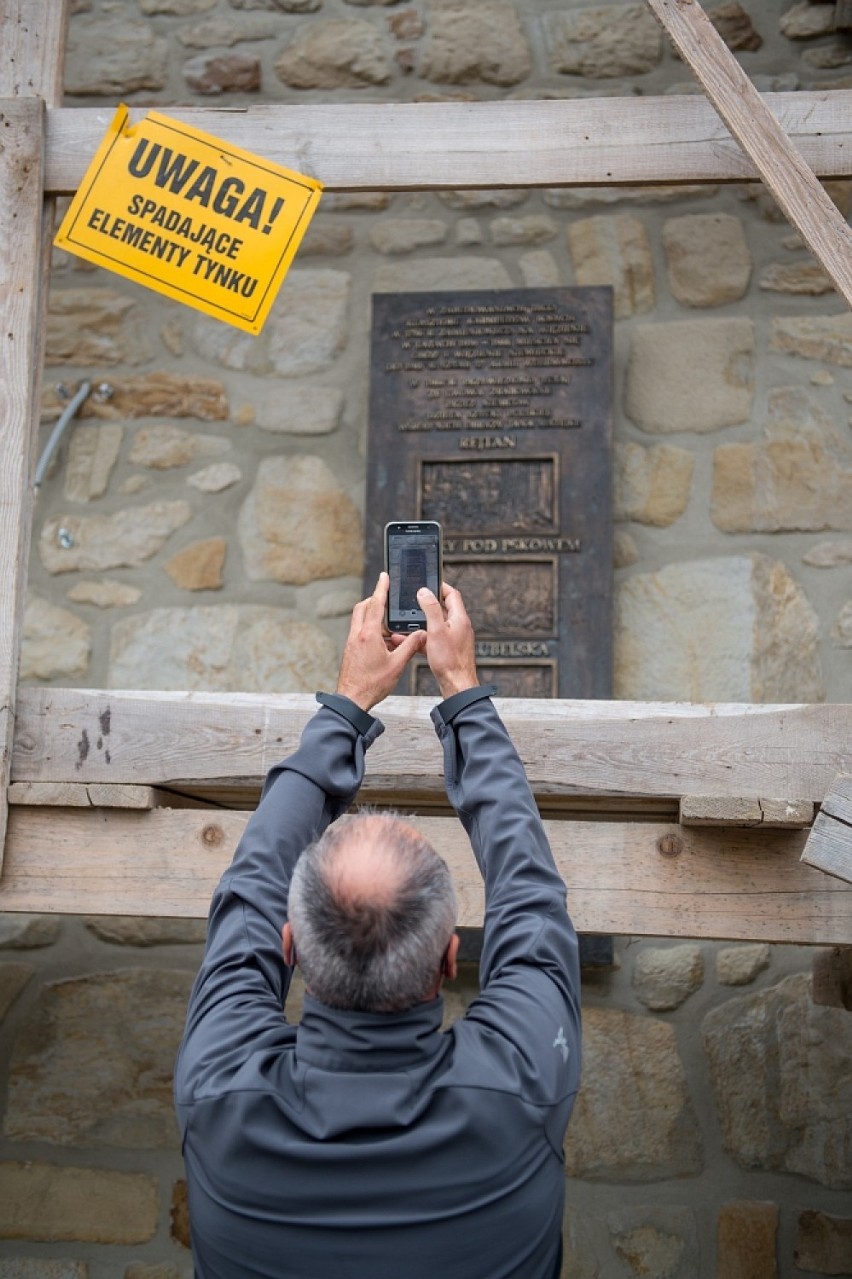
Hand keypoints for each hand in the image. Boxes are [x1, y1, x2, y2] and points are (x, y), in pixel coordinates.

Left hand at [336, 572, 425, 710]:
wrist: (352, 699)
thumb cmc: (372, 684)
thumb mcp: (397, 665)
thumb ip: (410, 646)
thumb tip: (421, 634)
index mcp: (369, 634)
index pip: (376, 604)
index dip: (381, 588)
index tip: (384, 576)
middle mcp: (357, 634)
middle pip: (364, 607)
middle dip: (376, 600)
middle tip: (389, 600)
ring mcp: (352, 642)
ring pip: (361, 619)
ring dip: (375, 617)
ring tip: (391, 627)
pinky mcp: (350, 650)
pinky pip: (361, 631)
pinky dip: (371, 630)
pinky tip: (384, 642)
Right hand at [417, 582, 478, 700]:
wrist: (457, 685)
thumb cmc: (450, 660)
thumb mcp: (436, 630)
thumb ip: (430, 609)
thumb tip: (425, 591)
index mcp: (459, 618)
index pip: (452, 594)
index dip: (439, 586)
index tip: (427, 582)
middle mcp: (459, 627)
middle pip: (442, 609)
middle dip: (425, 605)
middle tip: (412, 601)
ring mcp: (454, 639)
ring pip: (435, 625)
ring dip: (420, 623)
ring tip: (404, 623)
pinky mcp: (448, 650)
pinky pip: (433, 639)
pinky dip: (421, 638)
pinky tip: (407, 641)